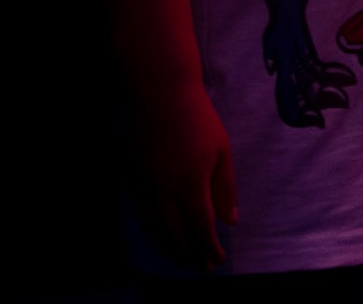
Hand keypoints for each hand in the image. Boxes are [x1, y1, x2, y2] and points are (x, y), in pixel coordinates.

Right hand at [129, 81, 238, 270]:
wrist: (161, 95)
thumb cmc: (199, 120)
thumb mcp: (222, 151)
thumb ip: (225, 189)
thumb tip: (230, 221)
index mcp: (191, 183)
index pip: (200, 228)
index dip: (208, 248)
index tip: (217, 260)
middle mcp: (165, 191)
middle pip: (175, 236)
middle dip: (189, 255)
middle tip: (200, 267)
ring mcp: (145, 187)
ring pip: (154, 230)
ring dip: (169, 249)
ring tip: (183, 259)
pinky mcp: (132, 180)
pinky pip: (141, 215)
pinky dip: (153, 232)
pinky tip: (162, 237)